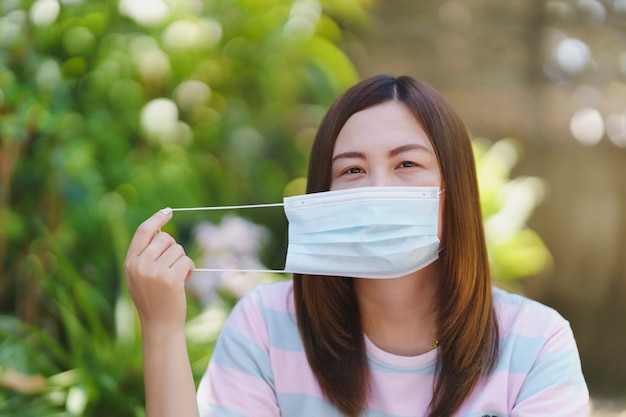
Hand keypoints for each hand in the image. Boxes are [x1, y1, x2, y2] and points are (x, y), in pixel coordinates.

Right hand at [124, 208, 194, 333]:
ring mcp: (154, 272)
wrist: (159, 325)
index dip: (156, 219)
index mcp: (130, 262)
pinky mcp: (170, 278)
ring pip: (178, 249)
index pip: (143, 231)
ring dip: (182, 261)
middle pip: (165, 238)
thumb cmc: (153, 299)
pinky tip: (183, 282)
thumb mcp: (139, 277)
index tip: (168, 212)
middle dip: (173, 248)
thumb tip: (160, 232)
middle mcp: (140, 265)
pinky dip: (189, 269)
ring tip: (176, 278)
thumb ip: (144, 256)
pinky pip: (187, 260)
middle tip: (172, 266)